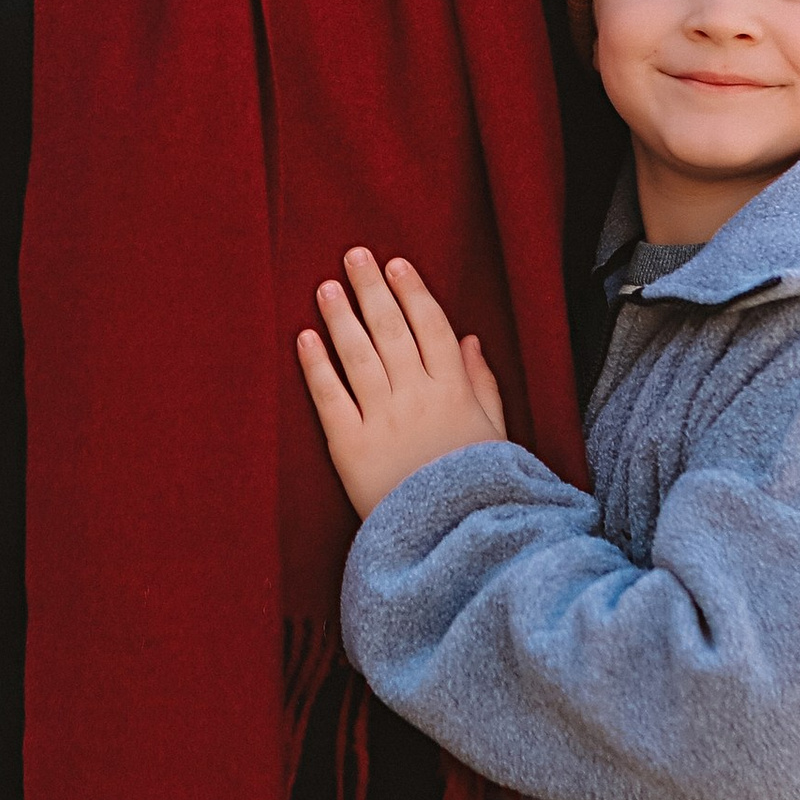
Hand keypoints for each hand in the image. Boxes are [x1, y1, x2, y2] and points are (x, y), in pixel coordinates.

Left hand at [299, 249, 508, 520]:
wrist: (454, 543)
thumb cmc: (479, 489)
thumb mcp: (496, 434)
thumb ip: (482, 384)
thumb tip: (469, 338)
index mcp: (455, 393)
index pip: (431, 328)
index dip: (412, 293)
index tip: (396, 265)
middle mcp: (417, 399)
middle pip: (391, 331)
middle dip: (372, 289)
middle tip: (354, 256)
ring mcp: (382, 422)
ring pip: (358, 356)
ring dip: (341, 317)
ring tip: (326, 287)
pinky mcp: (350, 449)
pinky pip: (330, 398)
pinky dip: (316, 366)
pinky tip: (304, 338)